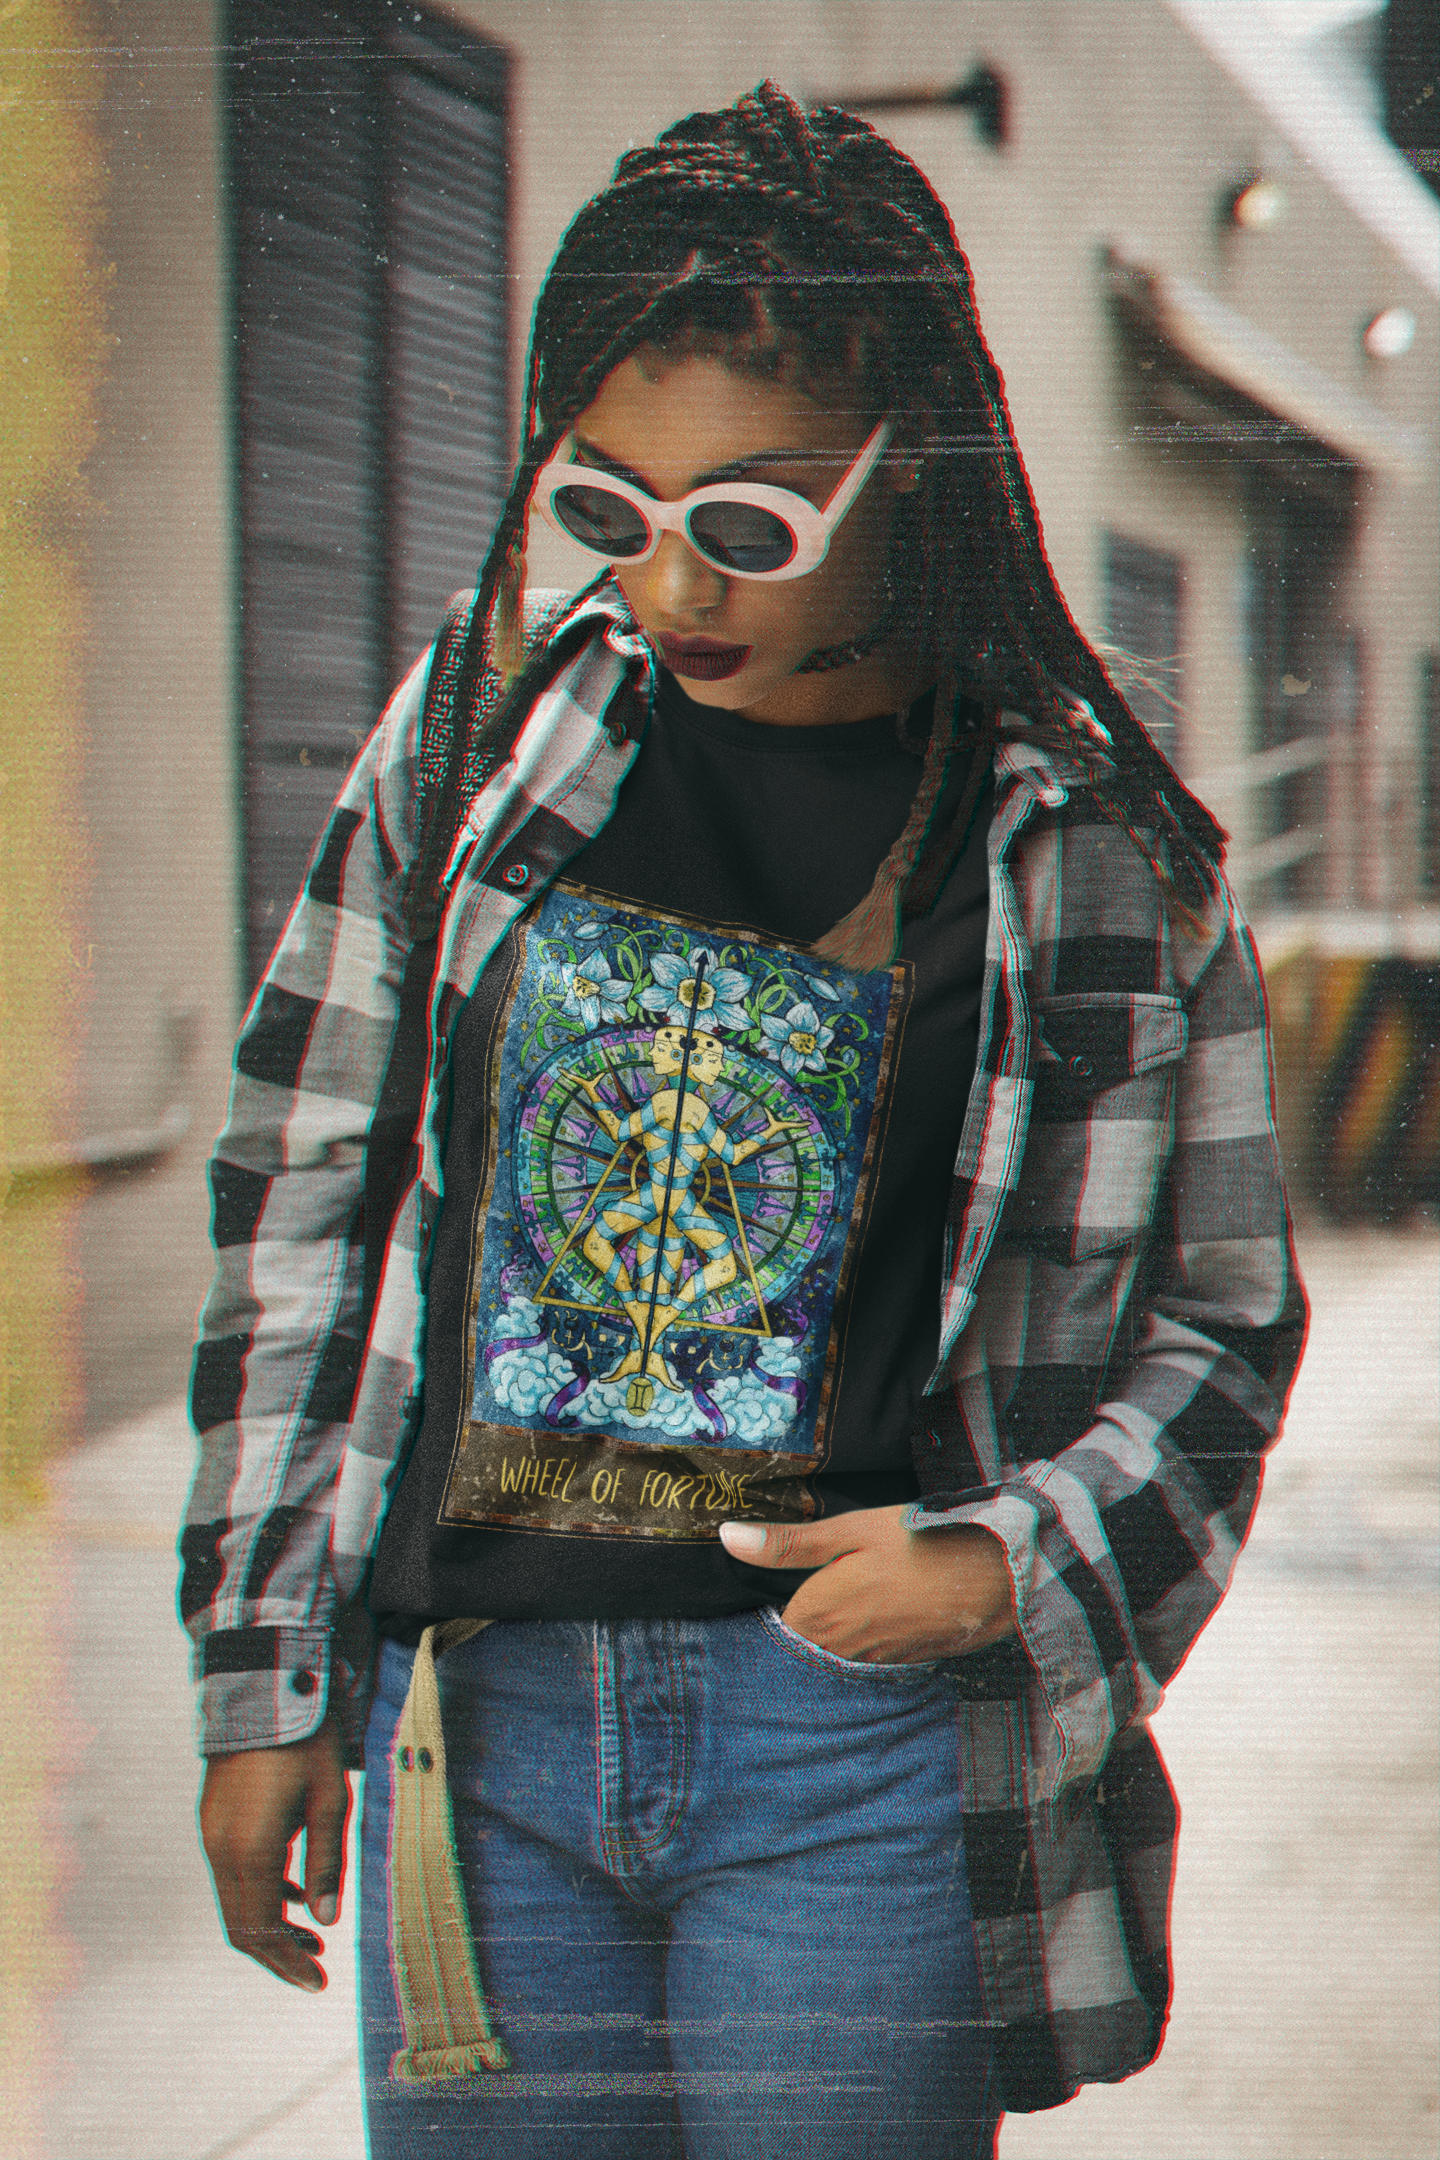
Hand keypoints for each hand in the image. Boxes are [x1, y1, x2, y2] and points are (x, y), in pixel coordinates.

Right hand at [199, 1715, 350, 1991]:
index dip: (288, 1963)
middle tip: (317, 1970)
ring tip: (312, 1939)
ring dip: (268, 1927)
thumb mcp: (330, 1799)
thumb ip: (326, 1863)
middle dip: (277, 1955)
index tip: (319, 1983)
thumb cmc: (308, 1741)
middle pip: (241, 1926)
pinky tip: (292, 1896)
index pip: (262, 1931)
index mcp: (251, 1849)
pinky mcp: (212, 1818)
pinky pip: (230, 1875)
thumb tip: (326, 1920)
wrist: (264, 1687)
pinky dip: (258, 1896)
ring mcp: (211, 1833)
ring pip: (233, 1902)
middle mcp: (221, 1848)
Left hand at [720, 1504, 1016, 1663]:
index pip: (775, 1625)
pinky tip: (885, 1611)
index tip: (783, 1580)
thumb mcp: (848, 1530)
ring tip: (856, 1597)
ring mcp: (876, 1662)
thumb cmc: (918, 1541)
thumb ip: (787, 1542)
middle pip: (804, 1644)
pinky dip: (870, 1640)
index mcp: (818, 1615)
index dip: (776, 1600)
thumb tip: (726, 1538)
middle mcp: (841, 1651)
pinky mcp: (906, 1664)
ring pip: (837, 1654)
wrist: (996, 1574)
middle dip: (806, 1621)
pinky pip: (871, 1659)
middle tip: (825, 1585)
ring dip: (838, 1634)